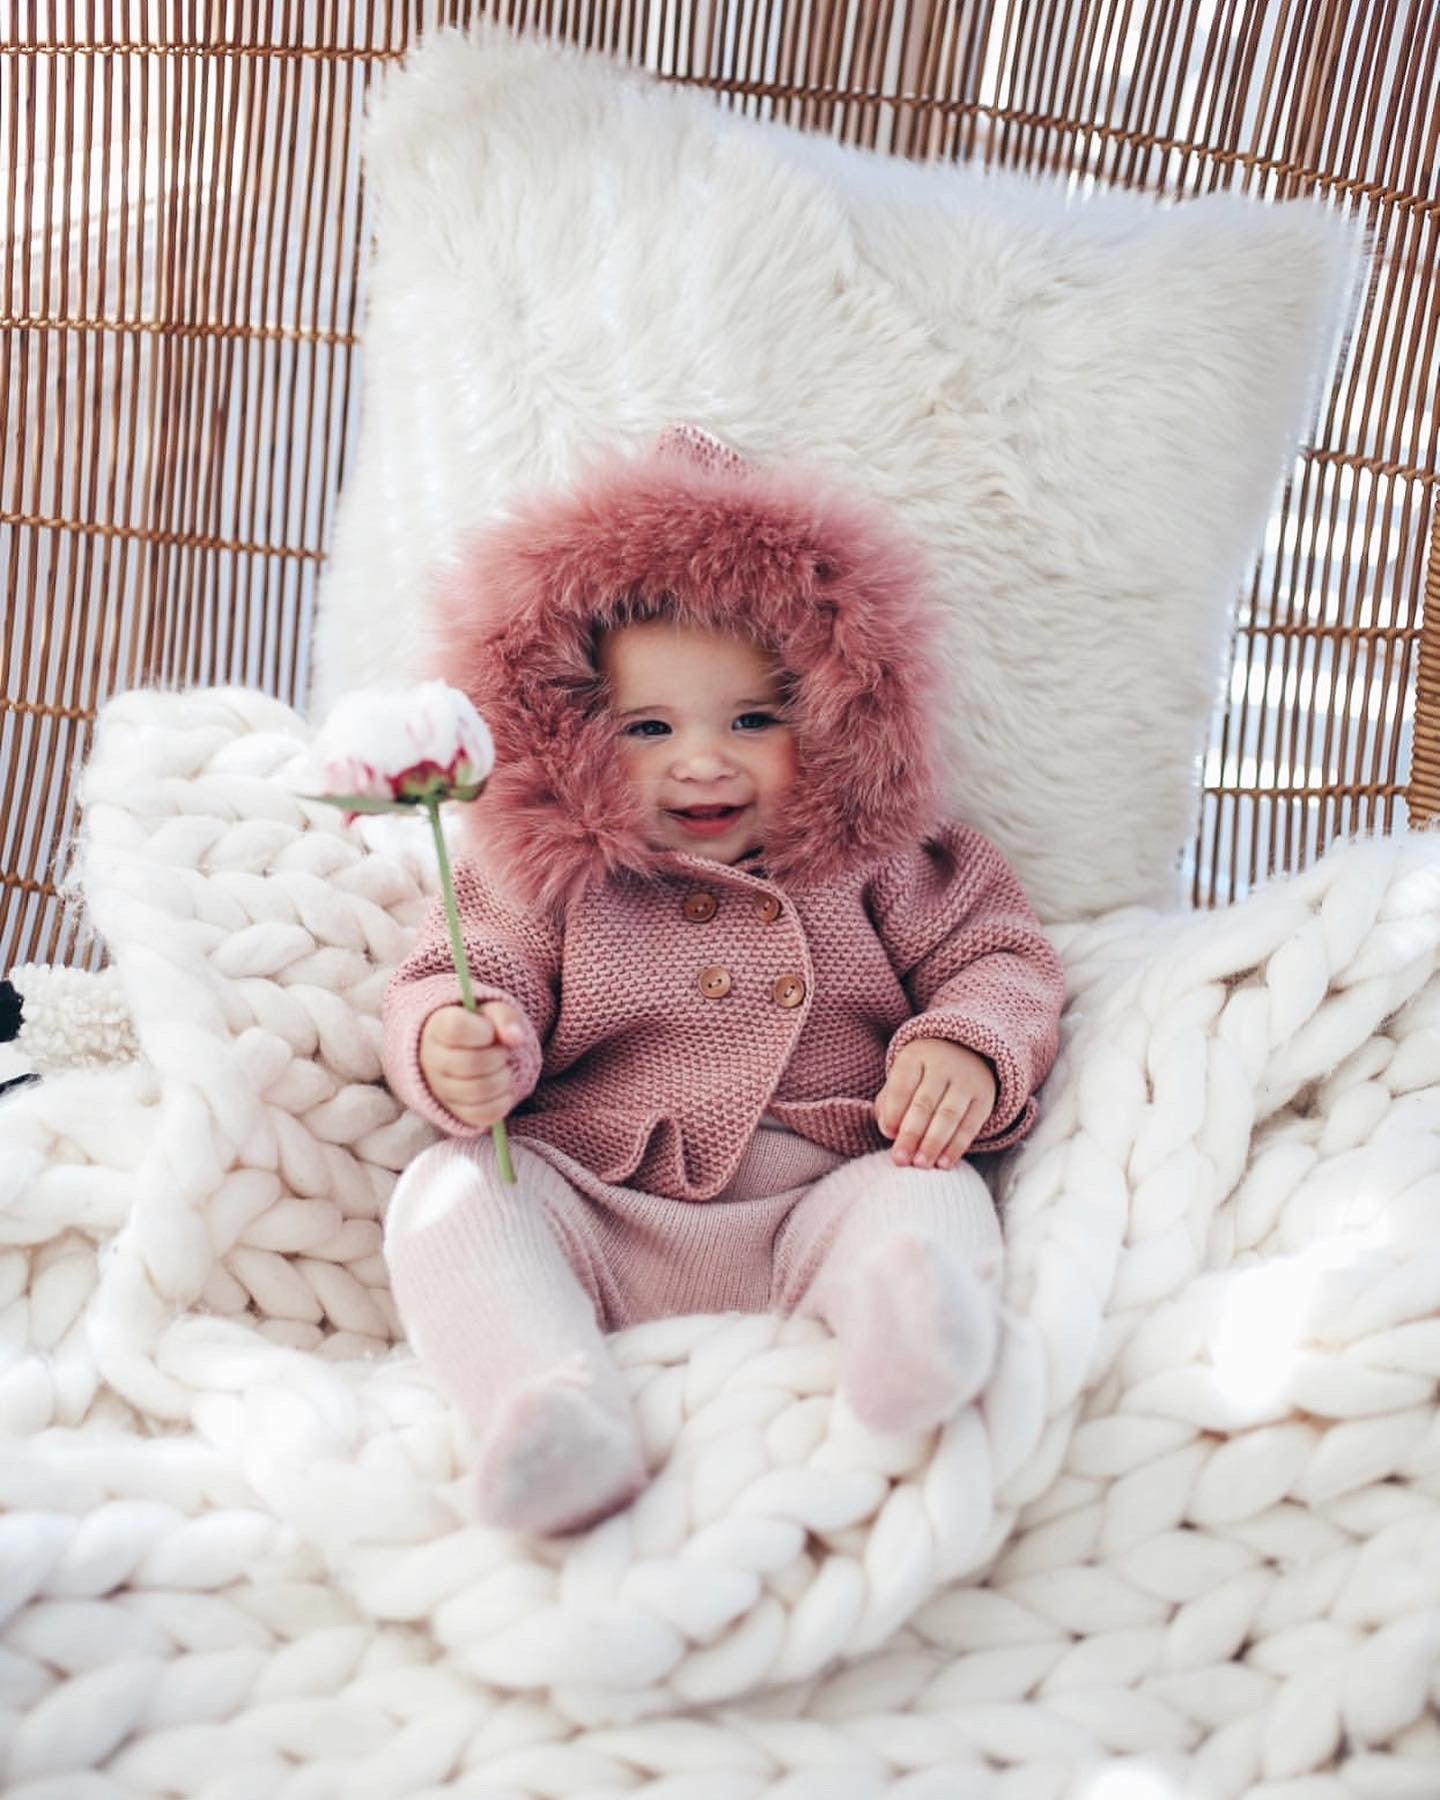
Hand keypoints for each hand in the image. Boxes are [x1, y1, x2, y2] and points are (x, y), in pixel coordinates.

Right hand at [419, 1000, 527, 1128]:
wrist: (461, 1054)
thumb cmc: (477, 1029)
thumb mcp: (491, 1014)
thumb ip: (505, 1018)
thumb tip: (516, 1038)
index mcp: (437, 1028)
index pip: (457, 1028)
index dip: (483, 1030)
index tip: (489, 1031)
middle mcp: (432, 1060)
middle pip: (472, 1063)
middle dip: (498, 1056)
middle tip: (501, 1052)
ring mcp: (440, 1089)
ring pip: (479, 1091)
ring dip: (503, 1079)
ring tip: (501, 1069)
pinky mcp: (454, 1112)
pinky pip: (483, 1114)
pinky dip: (502, 1102)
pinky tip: (502, 1089)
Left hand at [875, 1039, 996, 1169]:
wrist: (965, 1055)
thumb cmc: (921, 1076)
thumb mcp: (902, 1079)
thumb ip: (889, 1104)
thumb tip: (889, 1131)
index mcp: (915, 1056)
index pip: (902, 1085)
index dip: (894, 1111)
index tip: (888, 1134)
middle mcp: (943, 1065)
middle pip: (925, 1103)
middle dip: (911, 1134)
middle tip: (900, 1159)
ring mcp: (966, 1081)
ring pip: (948, 1115)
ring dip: (933, 1143)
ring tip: (920, 1164)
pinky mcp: (984, 1098)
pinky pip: (970, 1126)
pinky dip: (956, 1147)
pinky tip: (943, 1163)